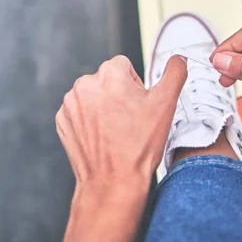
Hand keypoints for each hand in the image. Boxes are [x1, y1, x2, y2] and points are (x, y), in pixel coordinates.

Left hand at [56, 54, 185, 241]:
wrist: (113, 183)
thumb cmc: (138, 146)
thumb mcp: (166, 104)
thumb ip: (174, 73)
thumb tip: (179, 58)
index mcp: (109, 73)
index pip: (126, 66)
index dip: (136, 86)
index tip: (139, 107)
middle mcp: (85, 83)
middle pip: (109, 80)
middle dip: (119, 95)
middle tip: (130, 121)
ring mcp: (70, 103)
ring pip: (94, 95)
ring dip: (104, 107)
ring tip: (117, 131)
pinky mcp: (63, 120)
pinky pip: (80, 112)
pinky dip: (89, 121)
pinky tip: (102, 137)